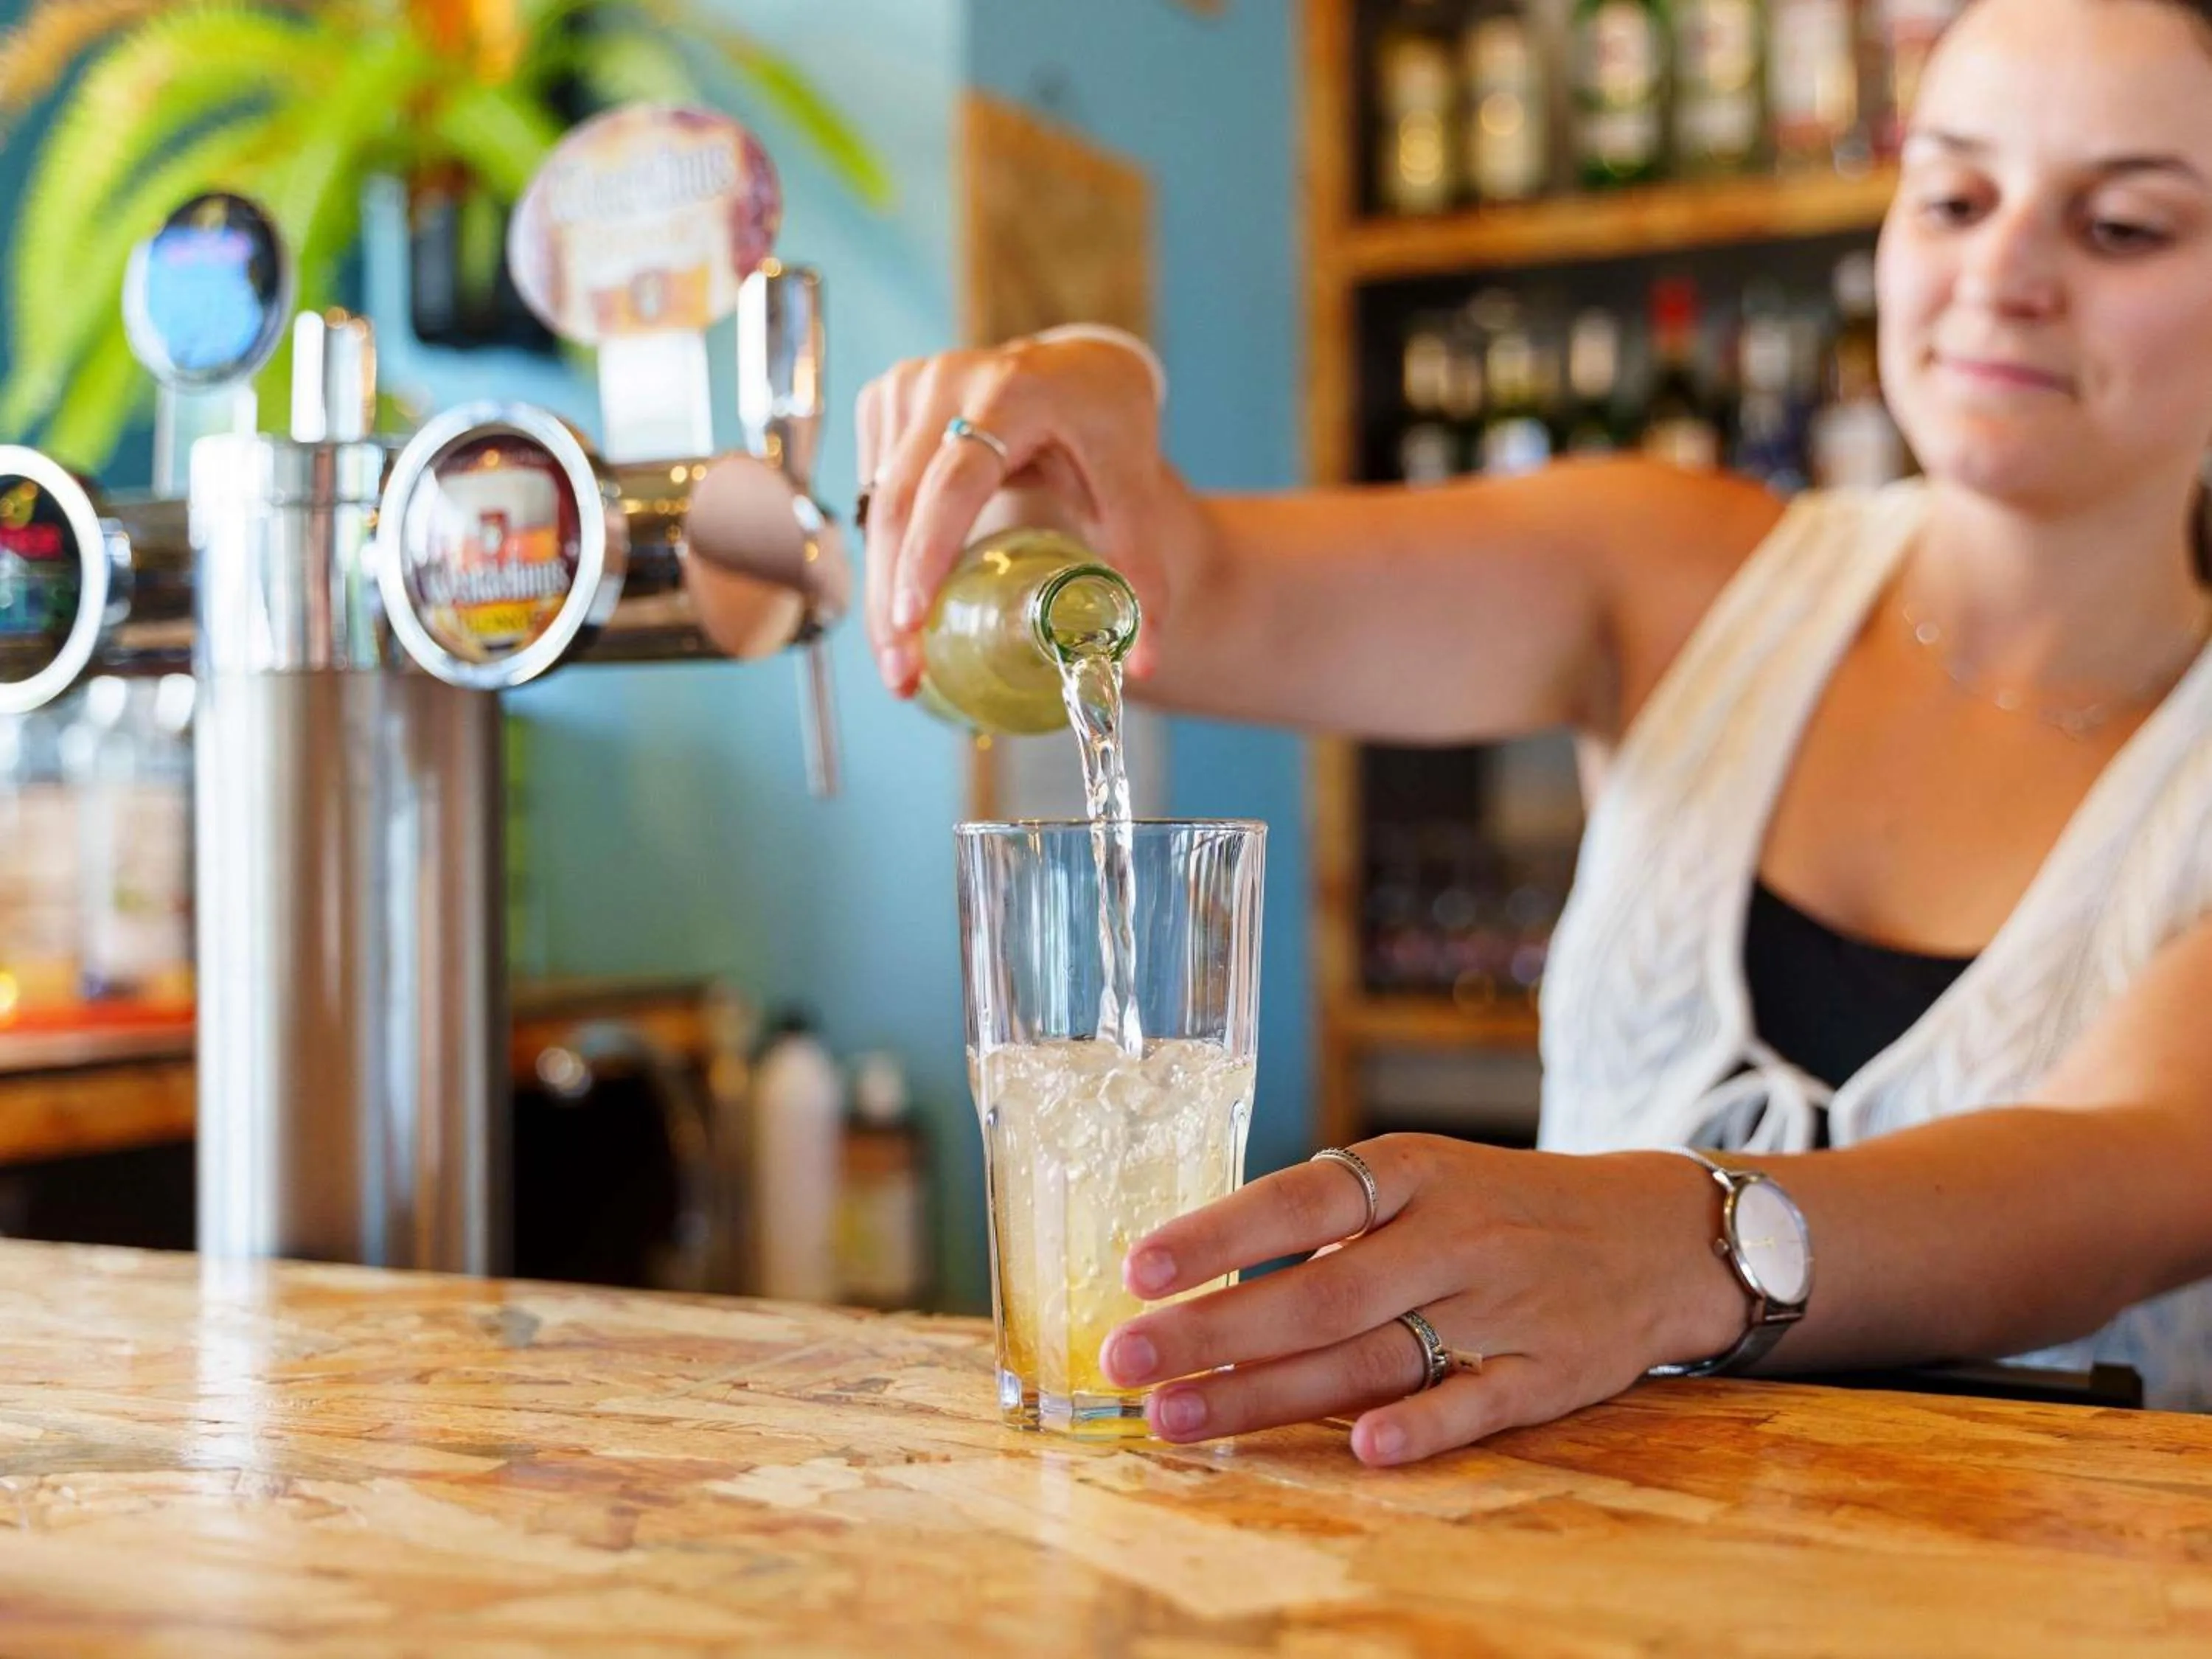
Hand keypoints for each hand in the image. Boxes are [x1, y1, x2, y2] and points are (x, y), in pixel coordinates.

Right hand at [853, 336, 1194, 695]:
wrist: (1081, 366)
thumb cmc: (1108, 423)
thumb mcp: (1135, 487)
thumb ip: (1142, 574)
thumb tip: (1140, 664)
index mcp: (1015, 392)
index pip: (956, 480)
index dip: (927, 552)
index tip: (911, 620)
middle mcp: (951, 380)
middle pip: (901, 500)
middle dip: (892, 595)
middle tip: (901, 673)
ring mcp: (911, 384)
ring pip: (875, 502)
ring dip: (881, 585)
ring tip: (899, 658)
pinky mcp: (888, 399)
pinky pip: (872, 489)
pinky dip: (883, 551)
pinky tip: (900, 597)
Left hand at [1097, 1135, 1746, 1465]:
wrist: (1656, 1231)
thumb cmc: (1501, 1208)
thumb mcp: (1421, 1182)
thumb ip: (1331, 1226)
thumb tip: (1204, 1276)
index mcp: (1411, 1174)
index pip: (1300, 1198)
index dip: (1218, 1236)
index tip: (1136, 1270)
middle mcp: (1452, 1235)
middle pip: (1322, 1292)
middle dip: (1215, 1332)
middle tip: (1125, 1362)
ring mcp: (1503, 1306)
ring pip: (1374, 1356)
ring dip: (1271, 1394)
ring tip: (1177, 1419)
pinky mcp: (1550, 1372)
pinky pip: (1478, 1401)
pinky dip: (1423, 1426)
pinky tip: (1359, 1451)